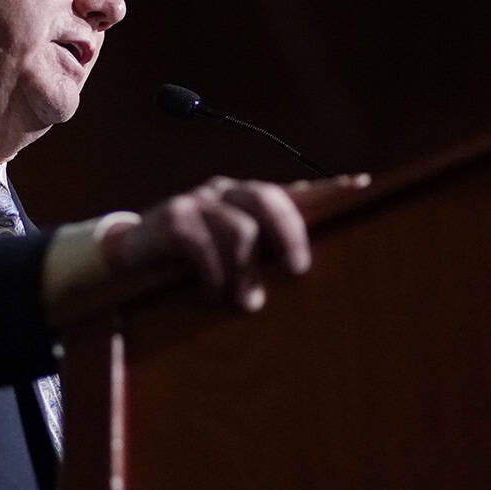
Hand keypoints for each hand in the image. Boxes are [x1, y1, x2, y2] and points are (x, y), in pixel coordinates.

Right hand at [101, 174, 369, 311]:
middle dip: (289, 233)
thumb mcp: (230, 259)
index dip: (328, 188)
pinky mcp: (173, 217)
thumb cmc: (191, 262)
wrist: (128, 256)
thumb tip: (301, 278)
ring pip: (239, 227)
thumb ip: (261, 259)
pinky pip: (204, 245)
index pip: (293, 190)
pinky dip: (215, 275)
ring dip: (247, 270)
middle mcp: (226, 192)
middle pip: (268, 198)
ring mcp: (198, 201)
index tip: (362, 186)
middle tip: (298, 270)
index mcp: (247, 200)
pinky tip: (214, 295)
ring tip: (247, 303)